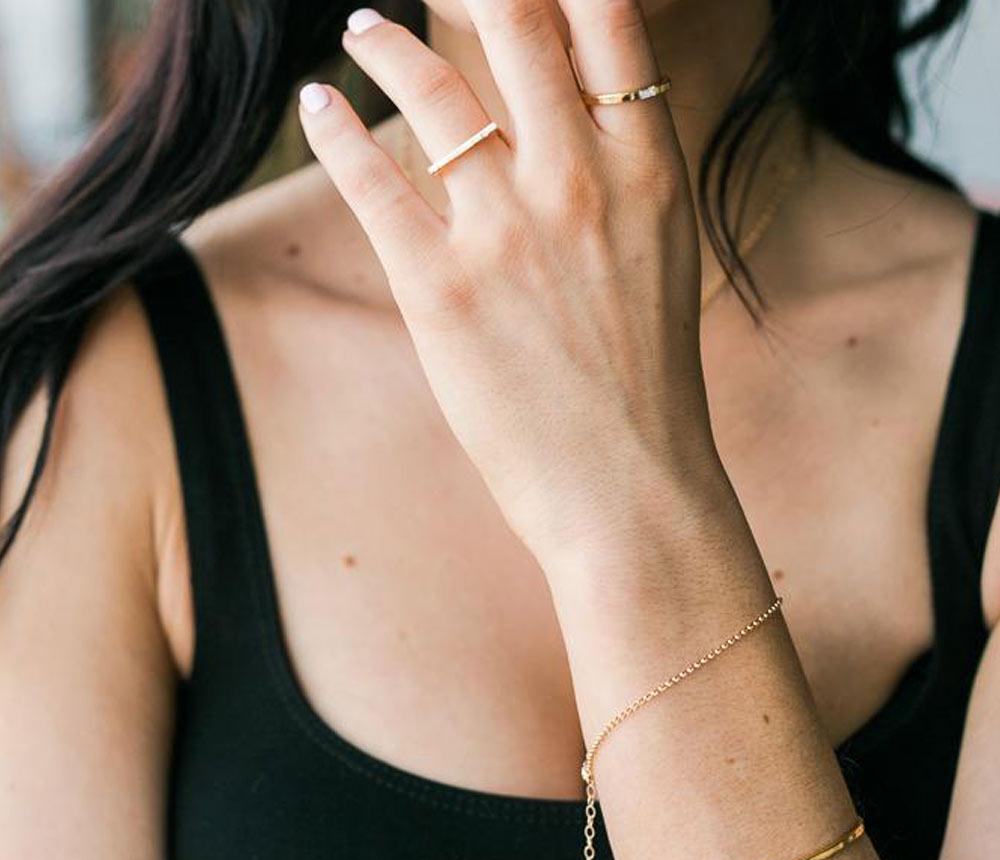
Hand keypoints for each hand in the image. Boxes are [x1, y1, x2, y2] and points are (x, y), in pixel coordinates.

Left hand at [299, 1, 715, 560]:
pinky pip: (374, 179)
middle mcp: (580, 179)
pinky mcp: (442, 288)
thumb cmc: (648, 386)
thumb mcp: (659, 261)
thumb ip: (617, 183)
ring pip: (435, 85)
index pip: (605, 19)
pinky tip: (320, 103)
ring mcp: (508, 230)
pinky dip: (336, 130)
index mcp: (648, 170)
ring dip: (387, 42)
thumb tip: (564, 131)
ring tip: (363, 29)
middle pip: (518, 21)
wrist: (628, 487)